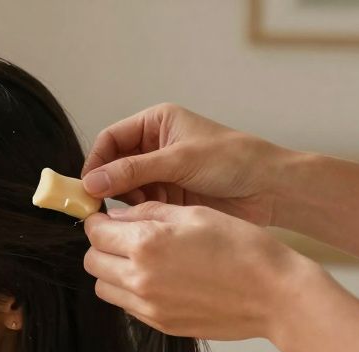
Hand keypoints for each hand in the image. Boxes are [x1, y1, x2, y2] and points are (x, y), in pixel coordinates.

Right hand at [81, 104, 287, 227]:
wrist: (270, 188)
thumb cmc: (233, 160)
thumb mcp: (179, 160)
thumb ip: (132, 171)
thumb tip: (90, 183)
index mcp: (156, 123)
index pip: (110, 139)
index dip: (96, 162)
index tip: (88, 187)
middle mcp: (154, 145)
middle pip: (112, 164)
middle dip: (106, 184)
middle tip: (98, 207)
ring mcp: (160, 172)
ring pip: (123, 187)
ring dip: (121, 201)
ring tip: (130, 214)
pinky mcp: (168, 195)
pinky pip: (139, 204)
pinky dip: (136, 213)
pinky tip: (142, 221)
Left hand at [82, 201, 313, 341]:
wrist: (276, 295)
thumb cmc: (243, 248)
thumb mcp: (195, 214)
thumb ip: (150, 213)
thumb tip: (119, 216)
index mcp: (147, 244)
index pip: (96, 232)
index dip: (99, 221)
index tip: (108, 218)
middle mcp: (140, 278)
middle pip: (92, 262)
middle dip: (102, 246)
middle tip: (123, 237)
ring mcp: (148, 306)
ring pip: (104, 287)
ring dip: (112, 271)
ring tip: (140, 259)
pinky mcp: (160, 324)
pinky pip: (126, 305)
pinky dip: (130, 290)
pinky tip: (157, 278)